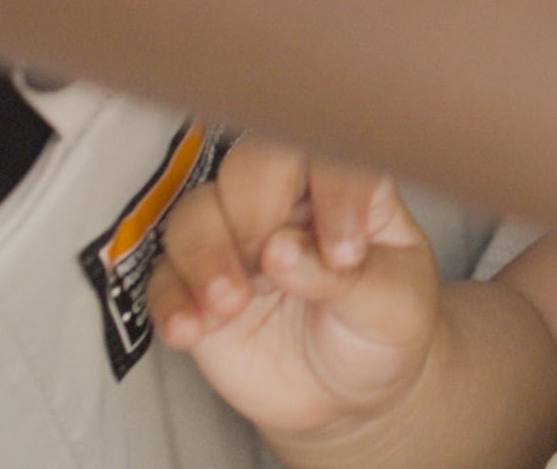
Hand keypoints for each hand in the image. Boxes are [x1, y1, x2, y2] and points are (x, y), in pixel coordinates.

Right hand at [151, 139, 444, 449]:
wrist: (349, 395)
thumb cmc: (382, 329)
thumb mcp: (391, 306)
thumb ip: (343, 278)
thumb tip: (283, 250)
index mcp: (346, 189)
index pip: (332, 160)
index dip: (334, 196)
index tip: (345, 255)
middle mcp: (286, 203)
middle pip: (249, 169)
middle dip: (251, 215)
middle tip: (269, 268)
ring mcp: (237, 242)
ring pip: (196, 214)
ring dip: (205, 255)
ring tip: (230, 303)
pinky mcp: (198, 288)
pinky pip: (165, 278)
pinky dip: (170, 301)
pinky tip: (190, 330)